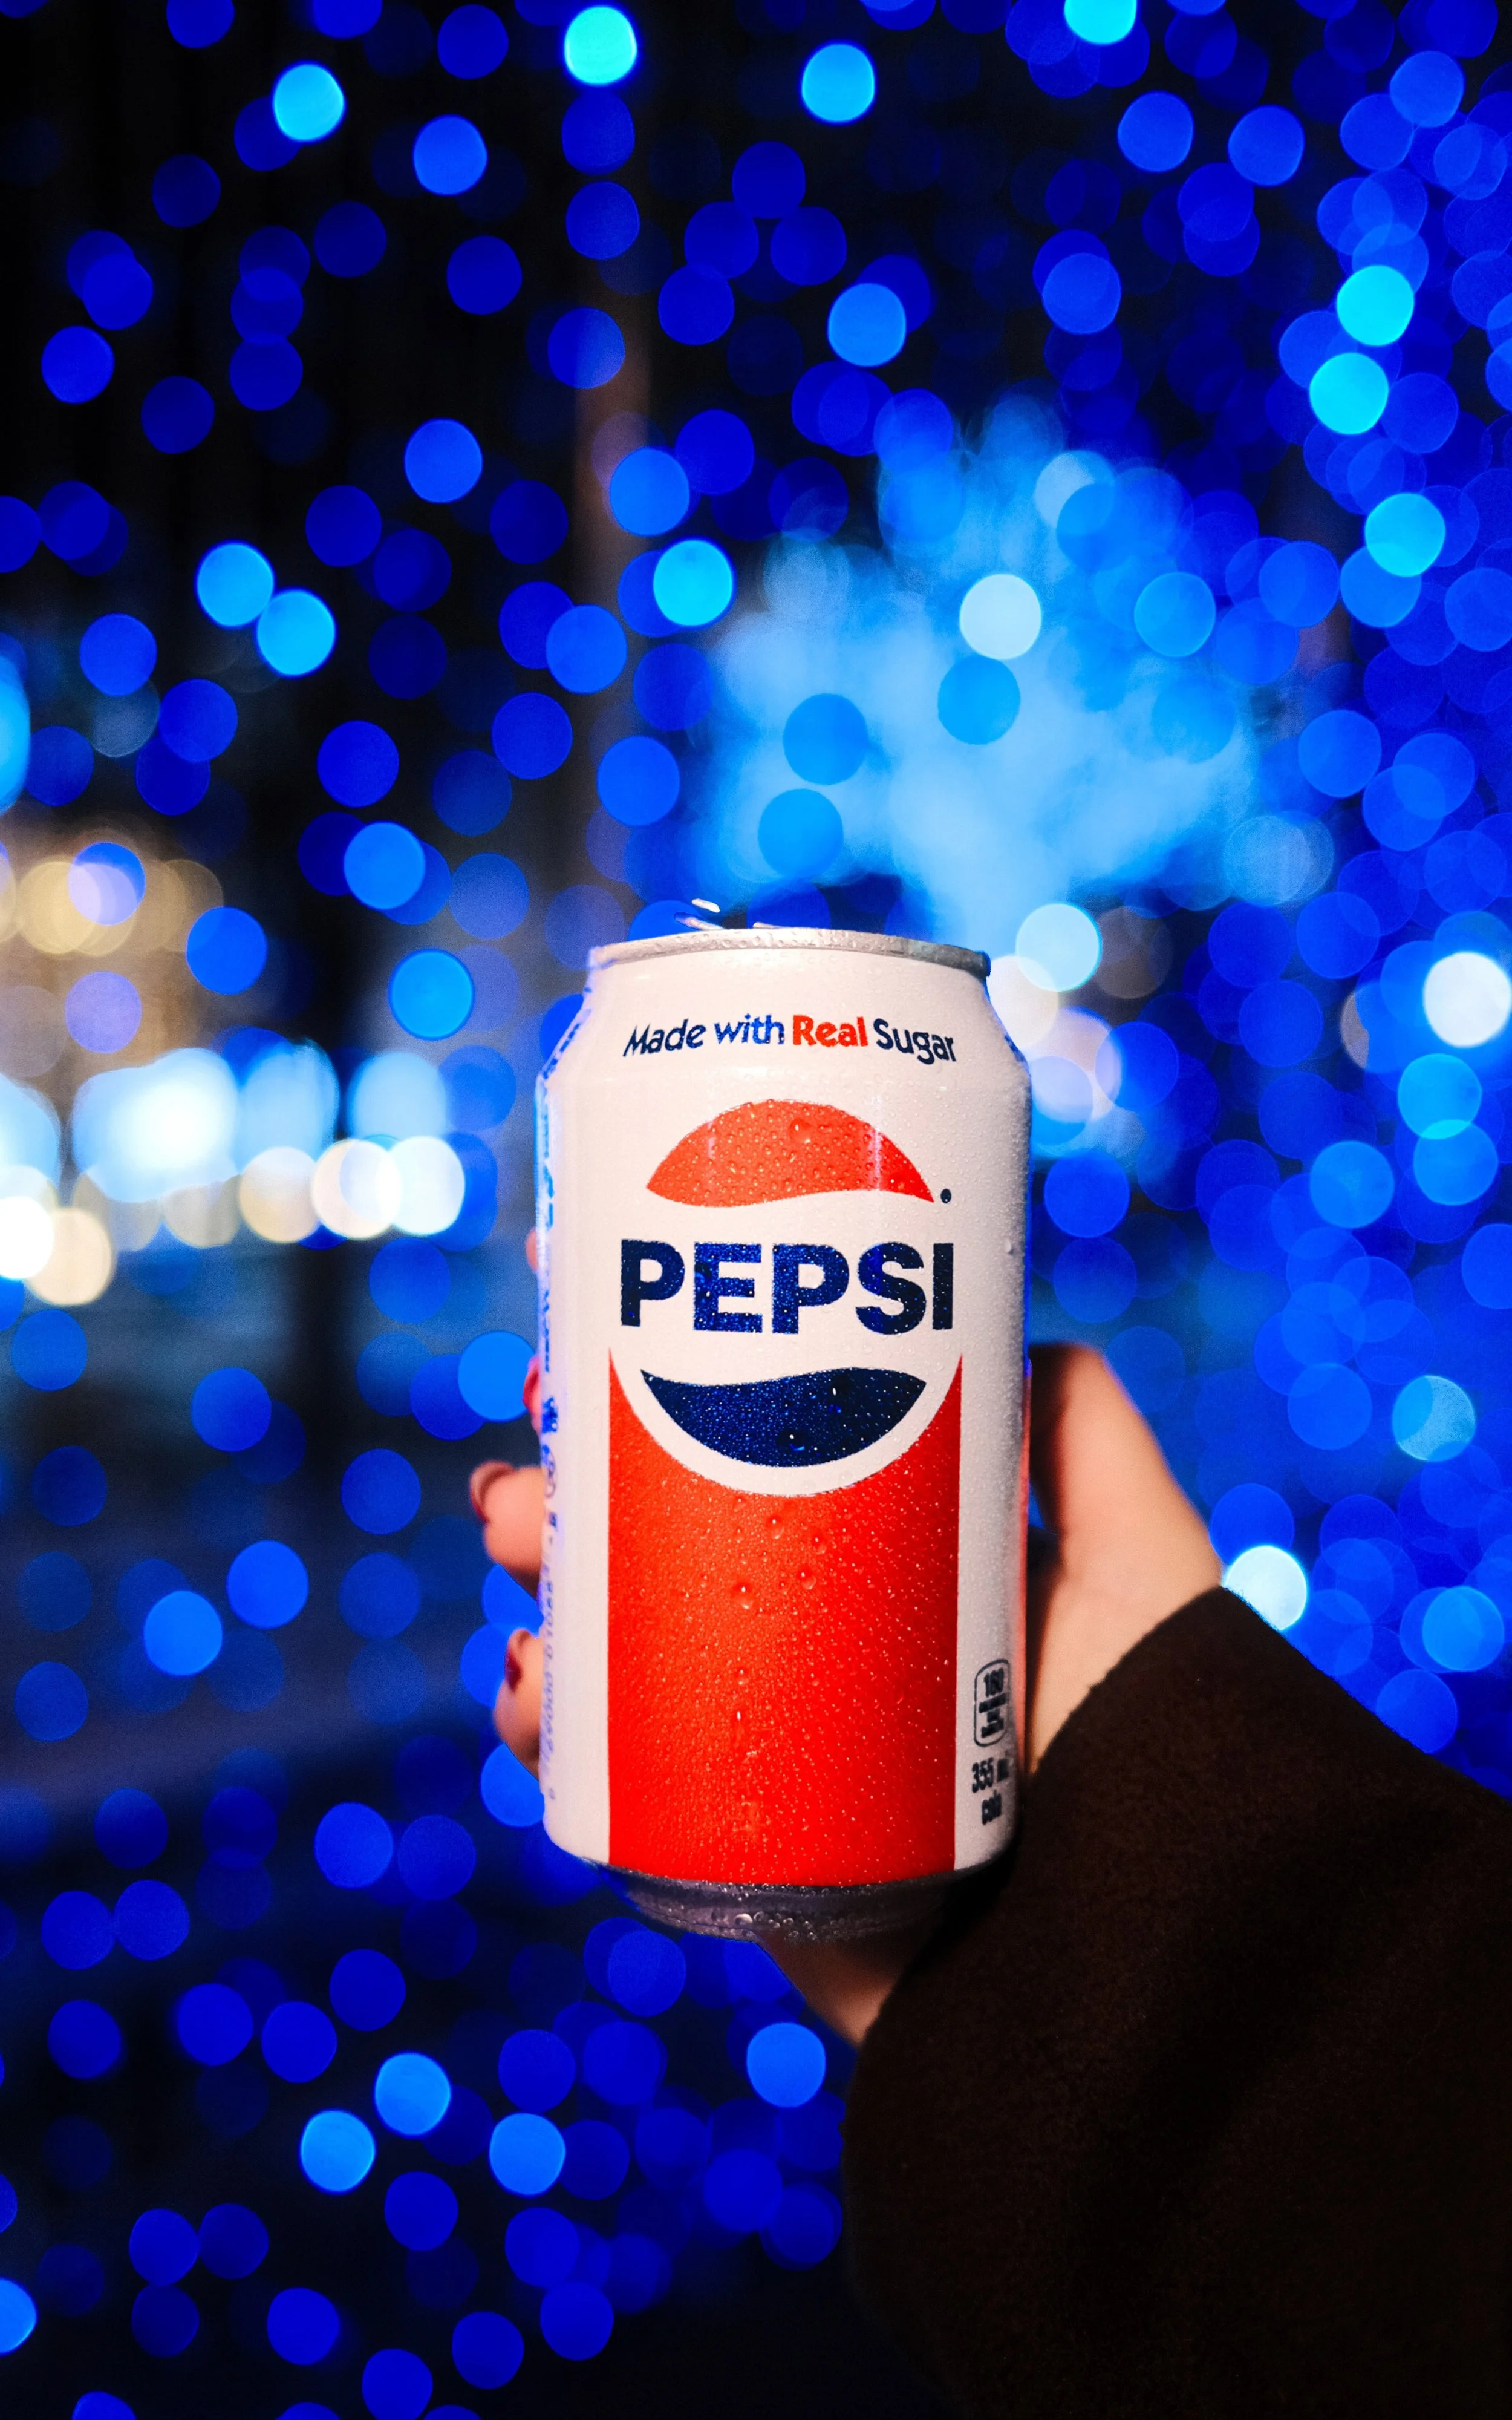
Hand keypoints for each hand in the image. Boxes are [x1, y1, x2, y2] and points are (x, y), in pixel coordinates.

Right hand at [473, 1342, 1217, 2044]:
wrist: (1136, 1957)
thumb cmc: (1161, 1747)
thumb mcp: (1146, 1563)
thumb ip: (1097, 1447)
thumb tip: (1021, 1336)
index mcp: (885, 1587)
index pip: (748, 1474)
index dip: (658, 1407)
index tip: (588, 1332)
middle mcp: (816, 1666)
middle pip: (658, 1561)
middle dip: (570, 1500)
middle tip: (528, 1466)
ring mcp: (769, 1762)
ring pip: (614, 1664)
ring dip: (541, 1604)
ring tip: (524, 1566)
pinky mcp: (742, 1860)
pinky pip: (617, 1793)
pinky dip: (551, 1740)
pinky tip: (532, 1701)